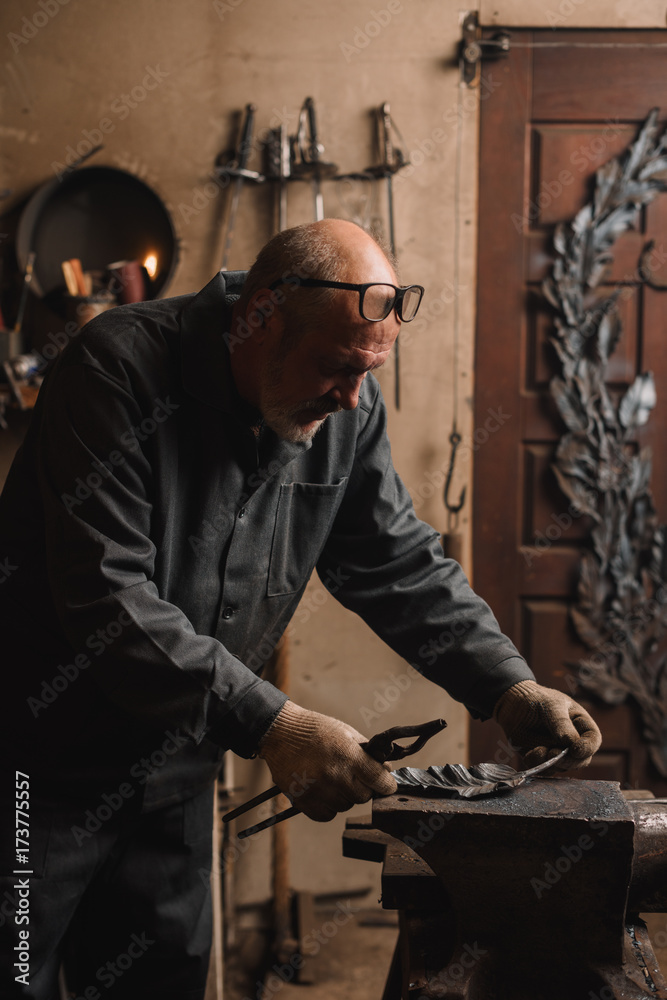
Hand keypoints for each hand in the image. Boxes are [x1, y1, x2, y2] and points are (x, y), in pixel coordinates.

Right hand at [258, 701, 396, 820]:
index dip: (386, 784)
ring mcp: (317, 790)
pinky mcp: (302, 801)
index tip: (386, 784)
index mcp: (348, 755)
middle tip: (353, 775)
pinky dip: (328, 806)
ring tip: (332, 778)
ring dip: (344, 796)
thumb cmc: (314, 729)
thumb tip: (386, 770)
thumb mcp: (346, 732)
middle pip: (363, 797)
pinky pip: (327, 815)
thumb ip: (367, 752)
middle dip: (363, 787)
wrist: (279, 732)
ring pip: (345, 806)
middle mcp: (334, 775)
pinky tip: (322, 789)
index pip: (380, 781)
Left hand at [493, 680, 601, 769]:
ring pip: (562, 767)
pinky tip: (529, 755)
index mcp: (580, 724)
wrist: (512, 701)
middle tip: (553, 754)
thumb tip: (572, 743)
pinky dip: (538, 765)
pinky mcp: (541, 757)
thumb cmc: (537, 698)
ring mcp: (557, 750)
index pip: (593, 740)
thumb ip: (561, 723)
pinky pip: (545, 769)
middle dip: (568, 760)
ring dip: (552, 764)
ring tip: (538, 750)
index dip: (588, 748)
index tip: (575, 750)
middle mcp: (572, 740)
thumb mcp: (551, 706)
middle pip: (581, 760)